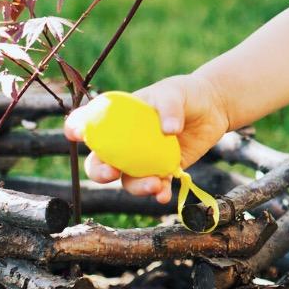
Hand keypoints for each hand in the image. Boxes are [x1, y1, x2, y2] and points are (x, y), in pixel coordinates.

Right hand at [63, 73, 232, 203]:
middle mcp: (124, 142)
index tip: (76, 133)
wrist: (212, 109)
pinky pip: (155, 186)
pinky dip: (158, 193)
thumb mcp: (175, 93)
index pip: (89, 122)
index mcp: (118, 117)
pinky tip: (163, 196)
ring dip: (136, 187)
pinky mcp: (162, 170)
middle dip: (99, 172)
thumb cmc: (186, 95)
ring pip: (127, 180)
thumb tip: (168, 130)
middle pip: (100, 162)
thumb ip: (169, 107)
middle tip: (111, 172)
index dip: (77, 127)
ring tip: (154, 185)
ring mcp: (141, 159)